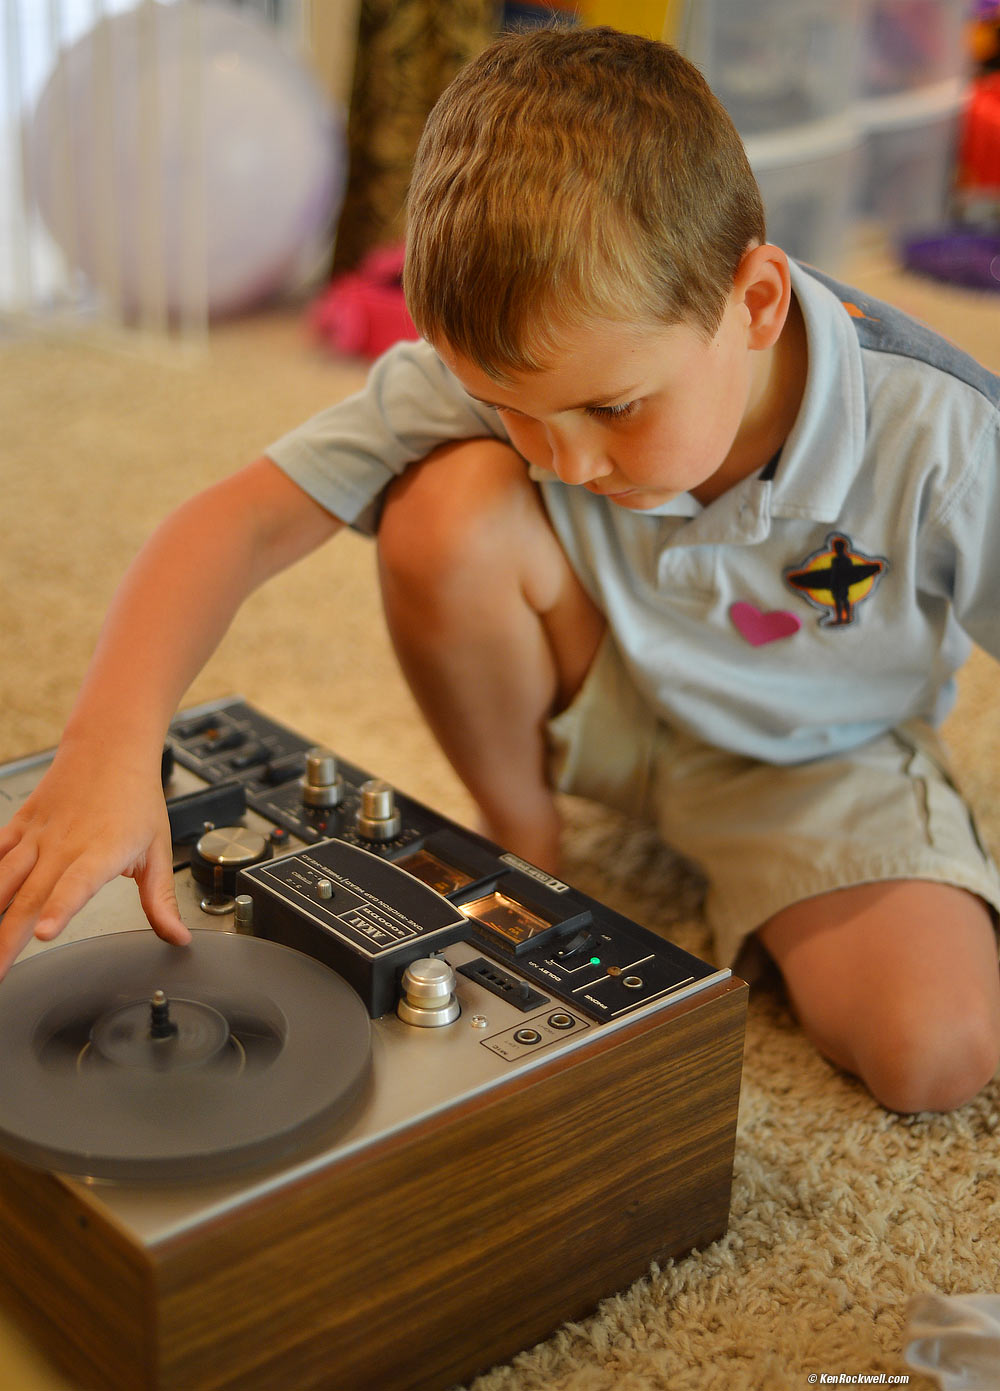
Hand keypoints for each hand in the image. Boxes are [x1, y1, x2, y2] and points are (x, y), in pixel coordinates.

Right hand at [0, 738, 190, 978]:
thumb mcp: (157, 849)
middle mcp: (64, 845)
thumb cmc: (135, 797)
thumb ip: (161, 900)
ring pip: (3, 879)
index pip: (78, 884)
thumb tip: (177, 937)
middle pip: (29, 896)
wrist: (109, 746)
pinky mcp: (21, 827)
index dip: (60, 908)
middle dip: (7, 939)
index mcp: (102, 851)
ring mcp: (37, 836)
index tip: (44, 933)